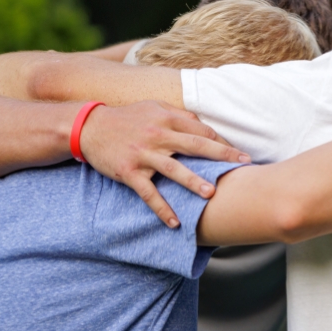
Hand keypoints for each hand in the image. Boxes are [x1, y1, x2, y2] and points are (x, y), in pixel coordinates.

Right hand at [80, 101, 250, 227]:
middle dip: (221, 154)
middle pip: (195, 145)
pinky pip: (148, 193)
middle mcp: (157, 135)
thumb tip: (204, 126)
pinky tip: (175, 222)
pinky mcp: (128, 171)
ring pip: (173, 169)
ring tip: (211, 193)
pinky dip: (161, 208)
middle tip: (242, 164)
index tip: (239, 153)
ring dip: (192, 181)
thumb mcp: (154, 108)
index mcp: (166, 118)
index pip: (201, 130)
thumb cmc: (127, 118)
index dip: (222, 142)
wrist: (88, 126)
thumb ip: (179, 116)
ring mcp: (143, 154)